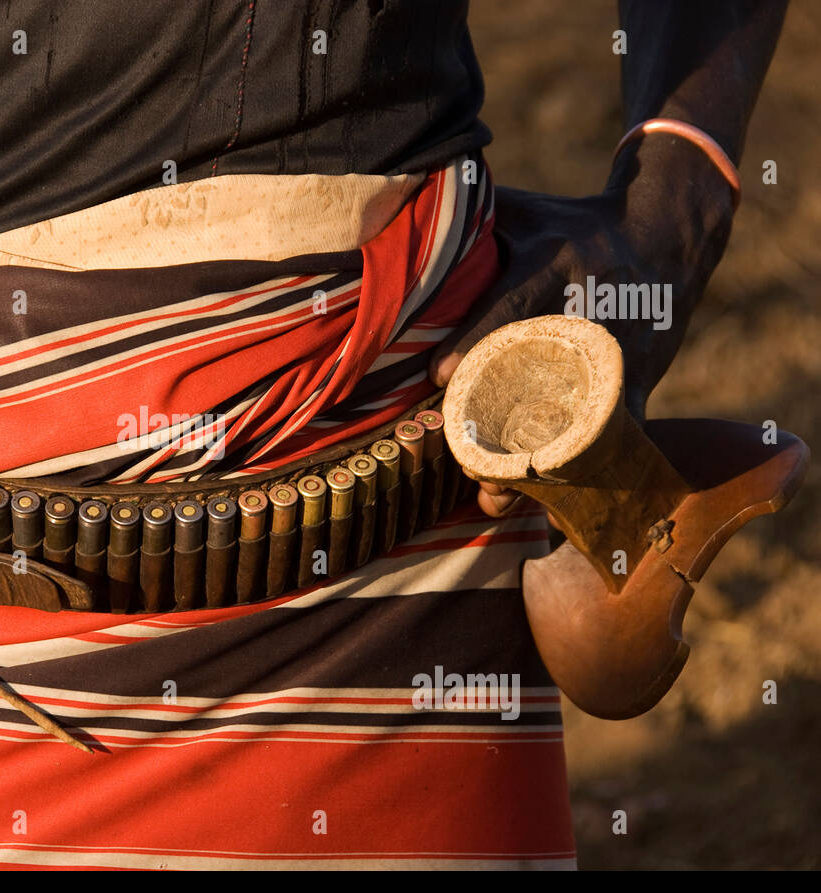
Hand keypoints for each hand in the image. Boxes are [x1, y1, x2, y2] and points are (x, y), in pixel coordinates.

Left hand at [429, 136, 735, 517]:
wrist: (667, 238)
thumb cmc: (569, 226)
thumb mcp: (522, 212)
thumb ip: (468, 220)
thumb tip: (397, 207)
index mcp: (558, 263)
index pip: (514, 301)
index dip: (477, 337)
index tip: (439, 375)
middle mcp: (592, 313)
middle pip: (545, 376)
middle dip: (502, 420)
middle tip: (460, 459)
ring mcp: (619, 358)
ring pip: (578, 422)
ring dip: (538, 466)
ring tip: (494, 498)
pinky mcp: (638, 389)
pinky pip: (610, 443)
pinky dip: (581, 479)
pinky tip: (547, 514)